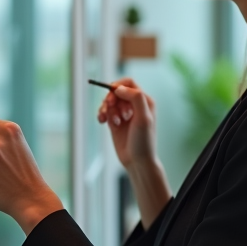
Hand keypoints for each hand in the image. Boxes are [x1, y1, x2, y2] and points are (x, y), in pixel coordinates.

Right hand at [97, 79, 170, 228]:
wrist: (137, 161)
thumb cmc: (143, 141)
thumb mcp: (143, 118)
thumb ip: (135, 98)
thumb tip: (118, 88)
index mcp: (144, 101)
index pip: (129, 83)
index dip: (118, 85)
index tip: (112, 93)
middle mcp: (134, 105)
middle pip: (116, 91)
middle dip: (110, 99)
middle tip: (109, 107)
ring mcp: (124, 113)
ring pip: (109, 101)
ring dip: (106, 109)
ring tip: (108, 121)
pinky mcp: (115, 121)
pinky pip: (105, 111)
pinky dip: (102, 114)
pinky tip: (102, 122)